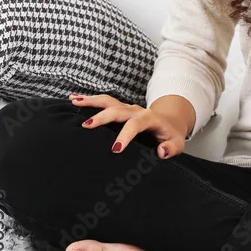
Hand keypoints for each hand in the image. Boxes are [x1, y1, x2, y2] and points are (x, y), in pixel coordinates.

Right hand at [68, 92, 185, 159]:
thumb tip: (161, 151)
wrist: (170, 122)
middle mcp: (137, 110)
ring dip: (91, 101)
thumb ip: (171, 148)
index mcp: (150, 119)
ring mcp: (127, 108)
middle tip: (86, 126)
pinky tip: (73, 99)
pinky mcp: (120, 108)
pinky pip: (104, 102)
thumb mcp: (177, 144)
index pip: (136, 124)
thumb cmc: (171, 136)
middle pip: (118, 109)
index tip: (115, 149)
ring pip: (108, 101)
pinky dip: (89, 100)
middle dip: (102, 117)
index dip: (126, 136)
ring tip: (74, 101)